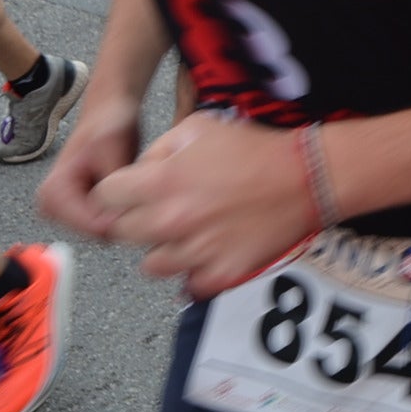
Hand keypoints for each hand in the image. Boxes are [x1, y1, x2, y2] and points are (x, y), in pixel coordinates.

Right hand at [38, 93, 141, 239]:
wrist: (109, 112)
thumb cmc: (110, 126)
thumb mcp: (114, 153)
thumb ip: (112, 189)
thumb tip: (115, 221)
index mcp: (53, 191)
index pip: (90, 227)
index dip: (120, 217)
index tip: (137, 198)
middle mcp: (51, 205)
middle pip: (95, 232)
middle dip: (119, 213)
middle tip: (134, 185)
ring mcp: (63, 210)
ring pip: (102, 230)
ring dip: (119, 209)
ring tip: (127, 181)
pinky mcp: (77, 210)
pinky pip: (105, 223)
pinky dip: (118, 207)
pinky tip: (124, 186)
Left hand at [94, 112, 319, 299]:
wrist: (306, 178)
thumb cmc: (254, 148)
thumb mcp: (199, 127)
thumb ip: (159, 148)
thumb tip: (141, 172)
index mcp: (160, 183)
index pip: (103, 196)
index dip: (117, 189)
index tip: (133, 188)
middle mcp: (170, 222)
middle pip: (121, 233)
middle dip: (135, 218)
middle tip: (162, 208)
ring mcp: (194, 253)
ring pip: (149, 265)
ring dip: (162, 248)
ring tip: (187, 231)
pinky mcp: (218, 275)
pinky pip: (187, 284)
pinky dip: (193, 271)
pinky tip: (208, 251)